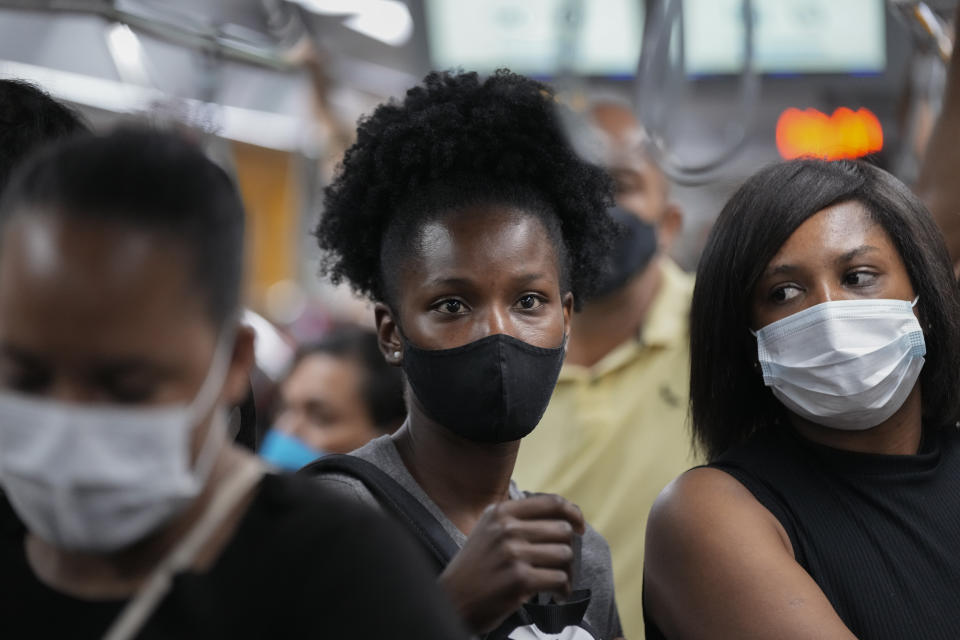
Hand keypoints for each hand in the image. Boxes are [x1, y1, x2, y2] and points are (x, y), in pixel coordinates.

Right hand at [438, 493, 585, 632]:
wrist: (452, 601)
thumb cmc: (474, 568)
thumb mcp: (487, 530)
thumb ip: (517, 518)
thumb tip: (562, 514)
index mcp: (500, 512)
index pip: (551, 502)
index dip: (573, 513)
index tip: (579, 526)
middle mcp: (506, 528)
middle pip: (562, 529)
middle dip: (567, 549)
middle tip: (561, 564)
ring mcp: (513, 553)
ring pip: (564, 554)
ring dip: (567, 571)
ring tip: (557, 581)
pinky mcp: (520, 580)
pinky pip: (559, 579)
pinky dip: (563, 589)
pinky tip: (555, 595)